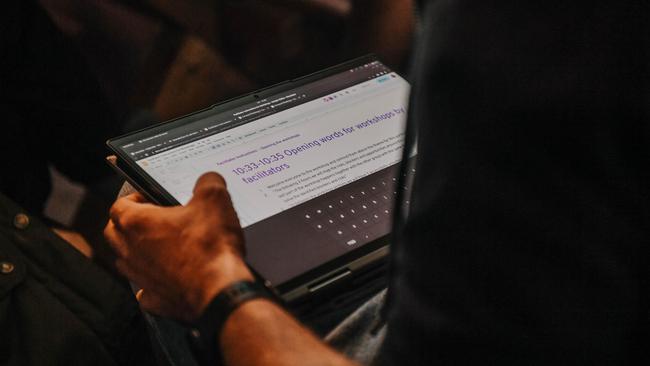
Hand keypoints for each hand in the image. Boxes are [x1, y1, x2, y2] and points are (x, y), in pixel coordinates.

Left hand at [104, 172, 253, 321]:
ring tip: (163, 244)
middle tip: (154, 218)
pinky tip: (170, 276)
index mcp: (137, 223)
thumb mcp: (215, 199)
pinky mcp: (155, 299)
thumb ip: (208, 182)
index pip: (118, 204)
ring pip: (126, 261)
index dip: (134, 197)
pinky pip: (145, 289)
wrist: (219, 290)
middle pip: (115, 232)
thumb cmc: (210, 247)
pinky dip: (154, 282)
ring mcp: (140, 277)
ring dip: (139, 251)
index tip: (152, 196)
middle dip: (129, 223)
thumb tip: (208, 179)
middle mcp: (131, 251)